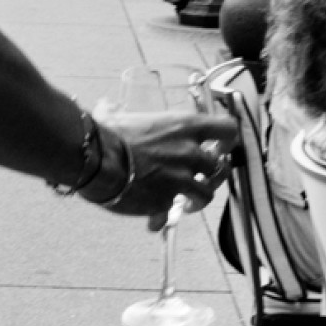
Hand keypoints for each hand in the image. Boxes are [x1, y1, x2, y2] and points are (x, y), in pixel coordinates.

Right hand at [90, 108, 237, 224]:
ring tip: (186, 203)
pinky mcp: (168, 201)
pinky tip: (153, 220)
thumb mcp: (115, 116)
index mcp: (184, 127)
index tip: (219, 145)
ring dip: (197, 199)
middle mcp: (189, 152)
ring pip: (207, 194)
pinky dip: (164, 218)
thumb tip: (107, 105)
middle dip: (212, 174)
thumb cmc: (107, 135)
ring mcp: (181, 179)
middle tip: (200, 176)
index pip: (227, 129)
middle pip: (220, 167)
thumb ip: (117, 111)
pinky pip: (173, 214)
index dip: (227, 140)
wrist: (97, 162)